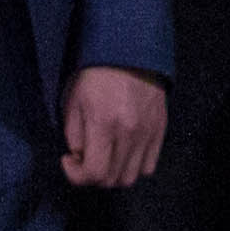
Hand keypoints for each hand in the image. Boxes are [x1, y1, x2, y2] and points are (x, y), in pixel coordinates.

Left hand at [61, 65, 170, 190]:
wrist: (130, 51)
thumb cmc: (96, 74)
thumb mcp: (73, 101)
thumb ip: (74, 136)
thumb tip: (80, 158)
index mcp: (104, 124)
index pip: (94, 173)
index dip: (76, 175)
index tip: (69, 160)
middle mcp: (129, 133)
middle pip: (112, 180)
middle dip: (92, 176)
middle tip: (84, 159)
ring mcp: (148, 133)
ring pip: (131, 177)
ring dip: (113, 175)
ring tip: (104, 157)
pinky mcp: (160, 130)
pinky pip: (148, 166)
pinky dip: (133, 168)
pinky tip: (123, 153)